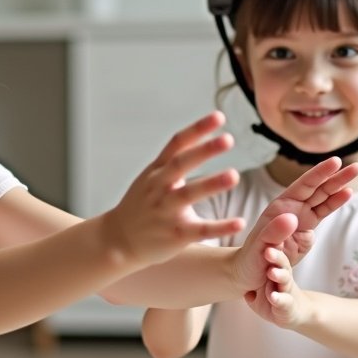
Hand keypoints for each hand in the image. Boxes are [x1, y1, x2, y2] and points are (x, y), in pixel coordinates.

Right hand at [102, 111, 246, 267]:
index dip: (197, 129)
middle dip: (204, 151)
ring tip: (234, 175)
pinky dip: (220, 227)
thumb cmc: (141, 206)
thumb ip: (174, 158)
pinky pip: (200, 230)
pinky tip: (240, 223)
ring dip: (211, 184)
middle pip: (181, 164)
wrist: (118, 240)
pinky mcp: (175, 235)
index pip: (177, 144)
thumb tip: (200, 133)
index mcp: (157, 171)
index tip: (219, 117)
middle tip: (227, 139)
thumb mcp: (151, 177)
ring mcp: (166, 211)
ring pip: (188, 194)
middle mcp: (160, 187)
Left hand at [231, 157, 357, 291]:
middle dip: (336, 176)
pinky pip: (323, 212)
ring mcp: (300, 218)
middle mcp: (291, 208)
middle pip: (317, 188)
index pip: (303, 186)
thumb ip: (274, 233)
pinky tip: (347, 192)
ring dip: (340, 185)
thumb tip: (292, 218)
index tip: (336, 162)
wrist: (251, 272)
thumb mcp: (260, 246)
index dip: (320, 173)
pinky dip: (336, 202)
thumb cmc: (251, 258)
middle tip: (356, 166)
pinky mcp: (307, 231)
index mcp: (280, 207)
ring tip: (356, 171)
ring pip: (323, 197)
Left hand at [245, 246, 307, 326]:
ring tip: (271, 272)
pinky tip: (272, 296)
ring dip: (279, 275)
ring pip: (285, 280)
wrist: (289, 310)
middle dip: (275, 257)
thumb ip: (254, 265)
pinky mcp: (287, 305)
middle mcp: (283, 275)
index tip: (267, 235)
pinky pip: (284, 301)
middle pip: (282, 263)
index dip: (272, 243)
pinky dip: (278, 298)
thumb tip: (240, 247)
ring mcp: (286, 290)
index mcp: (276, 265)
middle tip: (267, 251)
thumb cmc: (272, 289)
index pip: (275, 251)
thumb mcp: (261, 277)